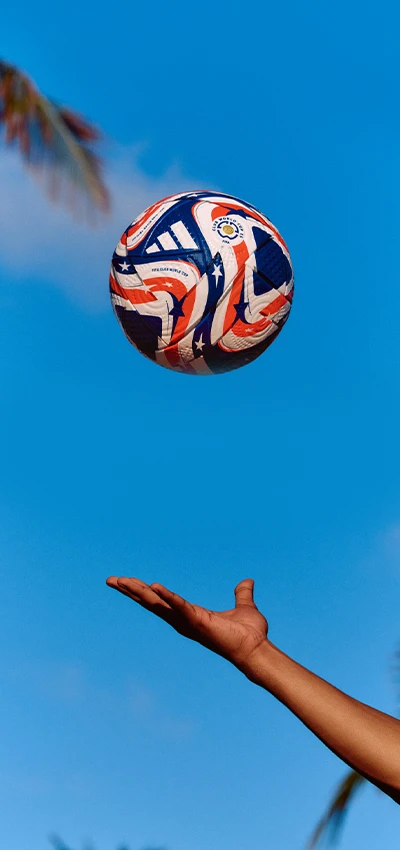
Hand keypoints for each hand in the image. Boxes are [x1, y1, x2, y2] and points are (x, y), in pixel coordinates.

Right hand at [106, 576, 268, 671]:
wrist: (258, 650)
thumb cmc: (249, 634)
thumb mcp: (243, 607)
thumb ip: (241, 595)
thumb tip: (247, 582)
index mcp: (189, 615)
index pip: (160, 601)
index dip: (143, 591)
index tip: (126, 581)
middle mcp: (183, 621)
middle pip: (151, 602)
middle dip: (131, 591)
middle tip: (111, 580)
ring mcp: (189, 622)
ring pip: (158, 604)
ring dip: (139, 592)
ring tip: (121, 580)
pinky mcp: (199, 622)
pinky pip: (180, 606)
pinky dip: (168, 597)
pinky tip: (154, 586)